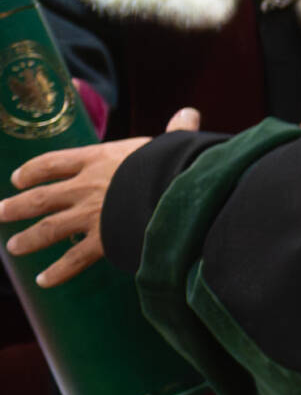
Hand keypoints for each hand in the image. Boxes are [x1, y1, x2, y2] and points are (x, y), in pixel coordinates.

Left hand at [0, 108, 198, 286]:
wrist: (176, 191)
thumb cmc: (175, 163)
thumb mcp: (172, 144)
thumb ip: (175, 131)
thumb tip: (188, 113)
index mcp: (98, 159)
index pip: (54, 162)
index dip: (33, 170)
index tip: (18, 178)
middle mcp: (85, 187)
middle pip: (41, 197)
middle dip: (16, 206)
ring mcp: (90, 215)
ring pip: (49, 229)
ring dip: (28, 239)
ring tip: (13, 248)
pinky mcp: (102, 241)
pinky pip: (74, 259)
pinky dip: (58, 271)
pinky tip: (43, 281)